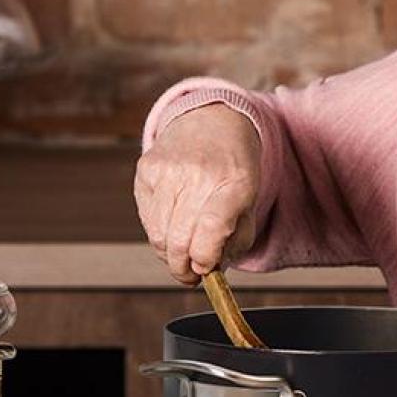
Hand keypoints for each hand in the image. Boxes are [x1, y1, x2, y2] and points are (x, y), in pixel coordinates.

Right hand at [133, 104, 261, 284]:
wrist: (212, 120)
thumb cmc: (234, 168)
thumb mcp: (250, 199)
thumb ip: (236, 239)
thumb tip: (211, 270)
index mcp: (233, 182)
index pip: (212, 229)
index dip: (205, 259)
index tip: (205, 271)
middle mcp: (199, 174)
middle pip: (179, 240)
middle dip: (183, 268)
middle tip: (190, 276)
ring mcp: (168, 170)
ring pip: (158, 234)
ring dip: (168, 255)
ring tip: (182, 254)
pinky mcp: (146, 169)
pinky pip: (146, 218)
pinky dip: (158, 232)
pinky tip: (172, 225)